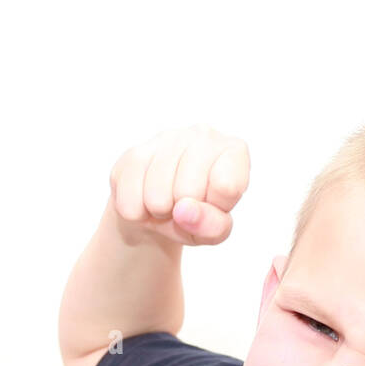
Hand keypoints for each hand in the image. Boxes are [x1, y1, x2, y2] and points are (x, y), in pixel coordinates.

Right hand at [108, 123, 249, 248]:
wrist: (158, 209)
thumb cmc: (196, 217)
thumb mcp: (214, 230)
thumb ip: (213, 226)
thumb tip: (184, 210)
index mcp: (233, 151)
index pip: (227, 185)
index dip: (215, 207)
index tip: (212, 204)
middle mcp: (203, 135)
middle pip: (188, 191)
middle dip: (183, 212)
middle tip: (184, 206)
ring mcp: (167, 139)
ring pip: (157, 196)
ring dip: (159, 212)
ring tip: (166, 203)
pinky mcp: (135, 152)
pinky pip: (131, 200)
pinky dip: (137, 212)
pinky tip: (145, 199)